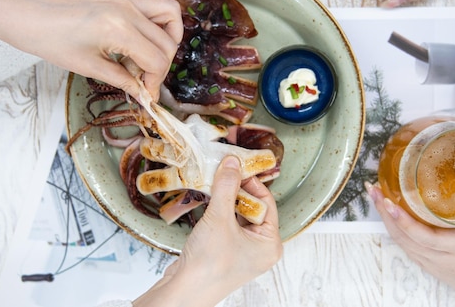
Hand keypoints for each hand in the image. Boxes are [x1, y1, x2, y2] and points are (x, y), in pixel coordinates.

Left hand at [0, 0, 203, 100]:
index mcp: (119, 29)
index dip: (155, 82)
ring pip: (170, 14)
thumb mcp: (89, 67)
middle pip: (166, 41)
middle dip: (160, 66)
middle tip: (143, 82)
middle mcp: (129, 9)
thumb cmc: (51, 41)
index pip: (156, 59)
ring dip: (171, 36)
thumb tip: (146, 96)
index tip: (147, 96)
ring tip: (157, 53)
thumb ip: (123, 79)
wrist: (28, 15)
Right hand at [134, 156, 282, 306]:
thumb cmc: (208, 264)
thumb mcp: (219, 218)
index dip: (251, 183)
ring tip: (214, 185)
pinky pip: (228, 226)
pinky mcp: (227, 253)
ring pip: (238, 216)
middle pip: (253, 209)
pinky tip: (209, 202)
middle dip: (237, 191)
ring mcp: (244, 252)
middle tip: (224, 174)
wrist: (184, 291)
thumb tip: (233, 163)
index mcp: (270, 244)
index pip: (266, 203)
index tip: (236, 169)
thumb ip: (227, 187)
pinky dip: (219, 213)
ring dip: (226, 201)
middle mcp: (260, 249)